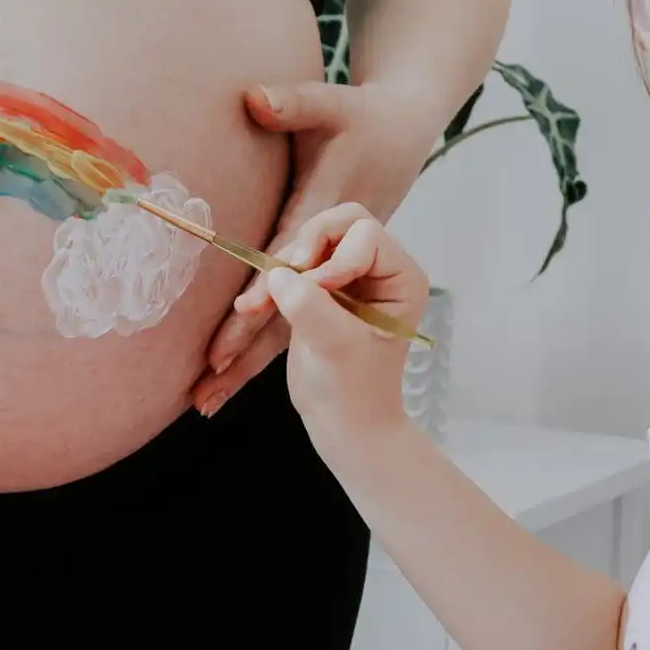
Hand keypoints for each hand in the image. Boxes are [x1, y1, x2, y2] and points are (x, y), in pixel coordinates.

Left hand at [193, 79, 442, 415]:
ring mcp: (334, 270)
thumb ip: (293, 105)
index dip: (270, 290)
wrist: (403, 134)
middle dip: (250, 346)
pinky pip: (291, 317)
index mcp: (335, 217)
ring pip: (291, 322)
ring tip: (206, 399)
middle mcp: (335, 254)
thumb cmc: (365, 118)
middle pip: (292, 306)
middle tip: (210, 377)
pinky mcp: (327, 275)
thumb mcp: (334, 105)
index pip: (297, 259)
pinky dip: (262, 346)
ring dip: (250, 361)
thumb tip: (252, 98)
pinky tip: (228, 376)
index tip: (238, 319)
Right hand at [263, 205, 428, 443]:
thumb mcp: (336, 347)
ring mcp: (346, 277)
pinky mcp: (318, 290)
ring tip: (254, 304)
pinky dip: (270, 283)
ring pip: (309, 243)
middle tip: (283, 274)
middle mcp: (377, 269)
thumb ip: (311, 306)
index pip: (365, 235)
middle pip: (338, 224)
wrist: (343, 425)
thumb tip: (278, 274)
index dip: (335, 258)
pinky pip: (292, 267)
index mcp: (400, 278)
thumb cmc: (354, 392)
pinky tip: (249, 305)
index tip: (317, 291)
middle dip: (306, 246)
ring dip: (280, 268)